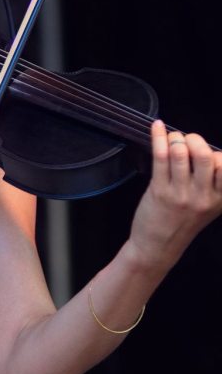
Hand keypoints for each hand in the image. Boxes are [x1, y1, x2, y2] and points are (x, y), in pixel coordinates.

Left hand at [128, 120, 221, 271]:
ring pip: (180, 153)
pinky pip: (160, 157)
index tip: (206, 153)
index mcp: (219, 198)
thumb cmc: (182, 222)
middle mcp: (202, 196)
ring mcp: (180, 194)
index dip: (216, 153)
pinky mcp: (158, 191)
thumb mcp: (208, 206)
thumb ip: (214, 182)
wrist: (157, 247)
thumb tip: (208, 149)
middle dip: (194, 139)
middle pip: (204, 154)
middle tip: (187, 141)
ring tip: (172, 139)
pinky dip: (158, 137)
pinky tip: (157, 127)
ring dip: (175, 138)